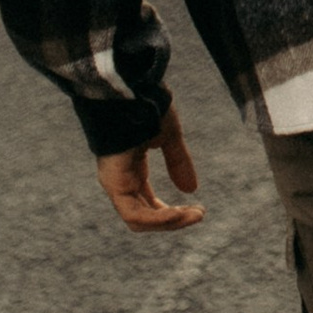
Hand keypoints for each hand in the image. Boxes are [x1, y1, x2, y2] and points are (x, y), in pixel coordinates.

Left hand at [96, 102, 203, 232]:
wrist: (130, 90)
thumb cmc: (146, 106)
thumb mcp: (170, 136)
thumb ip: (178, 162)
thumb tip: (192, 190)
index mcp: (131, 170)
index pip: (147, 204)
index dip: (172, 212)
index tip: (197, 209)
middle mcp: (121, 180)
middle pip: (144, 216)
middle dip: (173, 220)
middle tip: (199, 215)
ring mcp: (115, 183)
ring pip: (138, 220)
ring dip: (168, 222)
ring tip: (193, 216)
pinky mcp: (114, 183)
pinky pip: (133, 214)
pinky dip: (157, 219)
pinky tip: (178, 214)